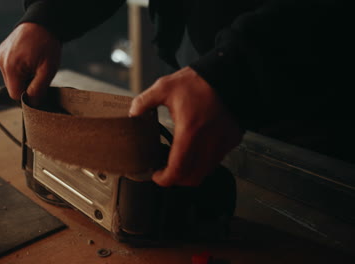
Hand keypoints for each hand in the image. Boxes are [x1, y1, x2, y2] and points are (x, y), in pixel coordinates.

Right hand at [0, 23, 60, 104]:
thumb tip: (32, 104)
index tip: (38, 90)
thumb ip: (38, 89)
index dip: (27, 96)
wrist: (42, 23)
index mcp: (11, 67)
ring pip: (11, 78)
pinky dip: (19, 69)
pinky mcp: (2, 52)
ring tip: (34, 65)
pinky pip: (9, 68)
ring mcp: (0, 56)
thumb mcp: (48, 70)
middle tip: (38, 74)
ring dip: (22, 77)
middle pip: (12, 86)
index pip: (15, 94)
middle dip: (25, 85)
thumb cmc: (46, 45)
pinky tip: (28, 60)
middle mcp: (2, 62)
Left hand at [129, 67, 242, 185]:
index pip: (178, 169)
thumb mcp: (164, 87)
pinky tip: (194, 151)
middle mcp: (209, 141)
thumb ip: (144, 101)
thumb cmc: (198, 81)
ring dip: (190, 171)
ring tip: (178, 161)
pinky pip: (216, 161)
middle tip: (165, 171)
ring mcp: (222, 142)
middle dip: (176, 179)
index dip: (165, 179)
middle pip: (192, 177)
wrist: (227, 75)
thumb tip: (132, 113)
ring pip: (205, 172)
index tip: (157, 176)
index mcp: (190, 130)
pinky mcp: (231, 140)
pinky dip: (203, 162)